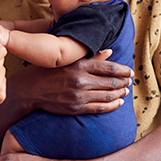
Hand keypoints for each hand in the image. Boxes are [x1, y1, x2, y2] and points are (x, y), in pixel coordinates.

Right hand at [12, 49, 133, 114]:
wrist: (30, 89)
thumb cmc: (48, 70)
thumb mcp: (67, 59)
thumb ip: (90, 56)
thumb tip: (109, 52)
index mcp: (79, 65)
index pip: (108, 67)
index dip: (122, 70)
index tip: (130, 71)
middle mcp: (80, 80)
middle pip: (110, 82)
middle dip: (123, 82)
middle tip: (130, 81)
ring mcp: (79, 96)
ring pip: (107, 96)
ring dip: (120, 93)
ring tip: (125, 90)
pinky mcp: (76, 108)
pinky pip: (100, 108)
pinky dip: (112, 105)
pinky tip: (118, 102)